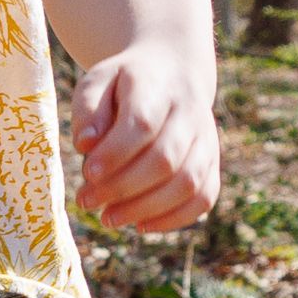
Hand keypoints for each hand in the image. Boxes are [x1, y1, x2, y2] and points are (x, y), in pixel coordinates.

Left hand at [72, 25, 225, 233]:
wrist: (172, 70)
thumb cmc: (124, 83)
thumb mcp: (97, 81)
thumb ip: (87, 109)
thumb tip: (85, 144)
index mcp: (158, 87)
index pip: (142, 124)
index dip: (116, 154)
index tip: (88, 174)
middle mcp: (190, 112)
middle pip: (165, 158)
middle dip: (122, 187)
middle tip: (86, 201)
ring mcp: (206, 138)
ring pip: (188, 182)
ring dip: (146, 208)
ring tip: (108, 219)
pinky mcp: (212, 161)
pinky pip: (204, 197)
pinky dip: (174, 218)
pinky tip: (141, 226)